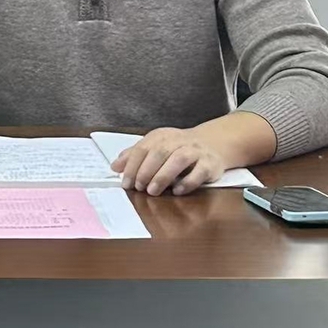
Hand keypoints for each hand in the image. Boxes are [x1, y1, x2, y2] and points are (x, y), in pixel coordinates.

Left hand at [110, 127, 226, 196]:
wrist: (213, 144)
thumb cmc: (179, 148)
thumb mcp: (156, 147)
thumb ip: (135, 155)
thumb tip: (115, 166)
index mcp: (163, 136)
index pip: (144, 147)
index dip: (133, 165)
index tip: (126, 182)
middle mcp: (180, 141)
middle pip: (160, 151)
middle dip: (147, 170)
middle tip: (139, 187)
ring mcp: (196, 151)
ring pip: (179, 159)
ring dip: (163, 175)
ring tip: (153, 190)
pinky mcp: (210, 164)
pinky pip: (199, 171)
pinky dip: (187, 182)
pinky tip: (177, 190)